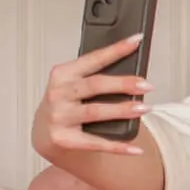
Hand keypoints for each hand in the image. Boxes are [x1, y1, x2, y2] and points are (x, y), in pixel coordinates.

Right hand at [32, 33, 152, 158]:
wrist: (43, 134)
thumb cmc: (65, 104)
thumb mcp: (73, 85)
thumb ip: (94, 77)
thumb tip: (133, 75)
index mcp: (63, 74)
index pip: (93, 59)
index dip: (116, 49)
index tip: (136, 41)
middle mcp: (58, 94)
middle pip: (95, 85)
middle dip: (123, 83)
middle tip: (146, 84)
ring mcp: (59, 117)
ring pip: (95, 112)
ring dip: (122, 110)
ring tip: (144, 108)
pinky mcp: (63, 139)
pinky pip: (95, 143)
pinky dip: (118, 146)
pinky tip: (136, 148)